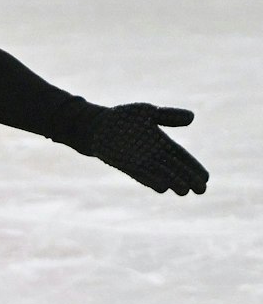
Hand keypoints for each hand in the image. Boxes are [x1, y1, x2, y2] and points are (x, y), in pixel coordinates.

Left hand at [71, 103, 207, 194]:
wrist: (96, 126)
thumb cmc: (122, 118)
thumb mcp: (147, 112)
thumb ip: (168, 116)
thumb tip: (192, 117)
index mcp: (161, 142)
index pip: (181, 156)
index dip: (193, 166)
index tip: (206, 177)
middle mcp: (152, 154)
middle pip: (174, 168)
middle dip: (188, 178)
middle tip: (201, 190)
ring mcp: (139, 161)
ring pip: (160, 174)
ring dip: (172, 182)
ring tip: (185, 191)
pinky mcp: (125, 165)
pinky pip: (141, 174)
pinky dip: (151, 180)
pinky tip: (162, 188)